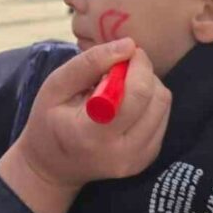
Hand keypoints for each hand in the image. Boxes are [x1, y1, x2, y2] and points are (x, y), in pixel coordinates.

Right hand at [0, 39, 169, 212]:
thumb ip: (89, 63)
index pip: (135, 96)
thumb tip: (129, 45)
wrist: (53, 167)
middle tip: (121, 67)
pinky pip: (163, 118)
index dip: (137, 66)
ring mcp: (137, 159)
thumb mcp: (55, 85)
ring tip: (121, 87)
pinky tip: (127, 103)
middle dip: (143, 72)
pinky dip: (149, 102)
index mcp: (93, 135)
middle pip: (155, 98)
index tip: (126, 52)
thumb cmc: (49, 121)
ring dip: (148, 86)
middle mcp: (121, 153)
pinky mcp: (147, 158)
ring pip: (163, 105)